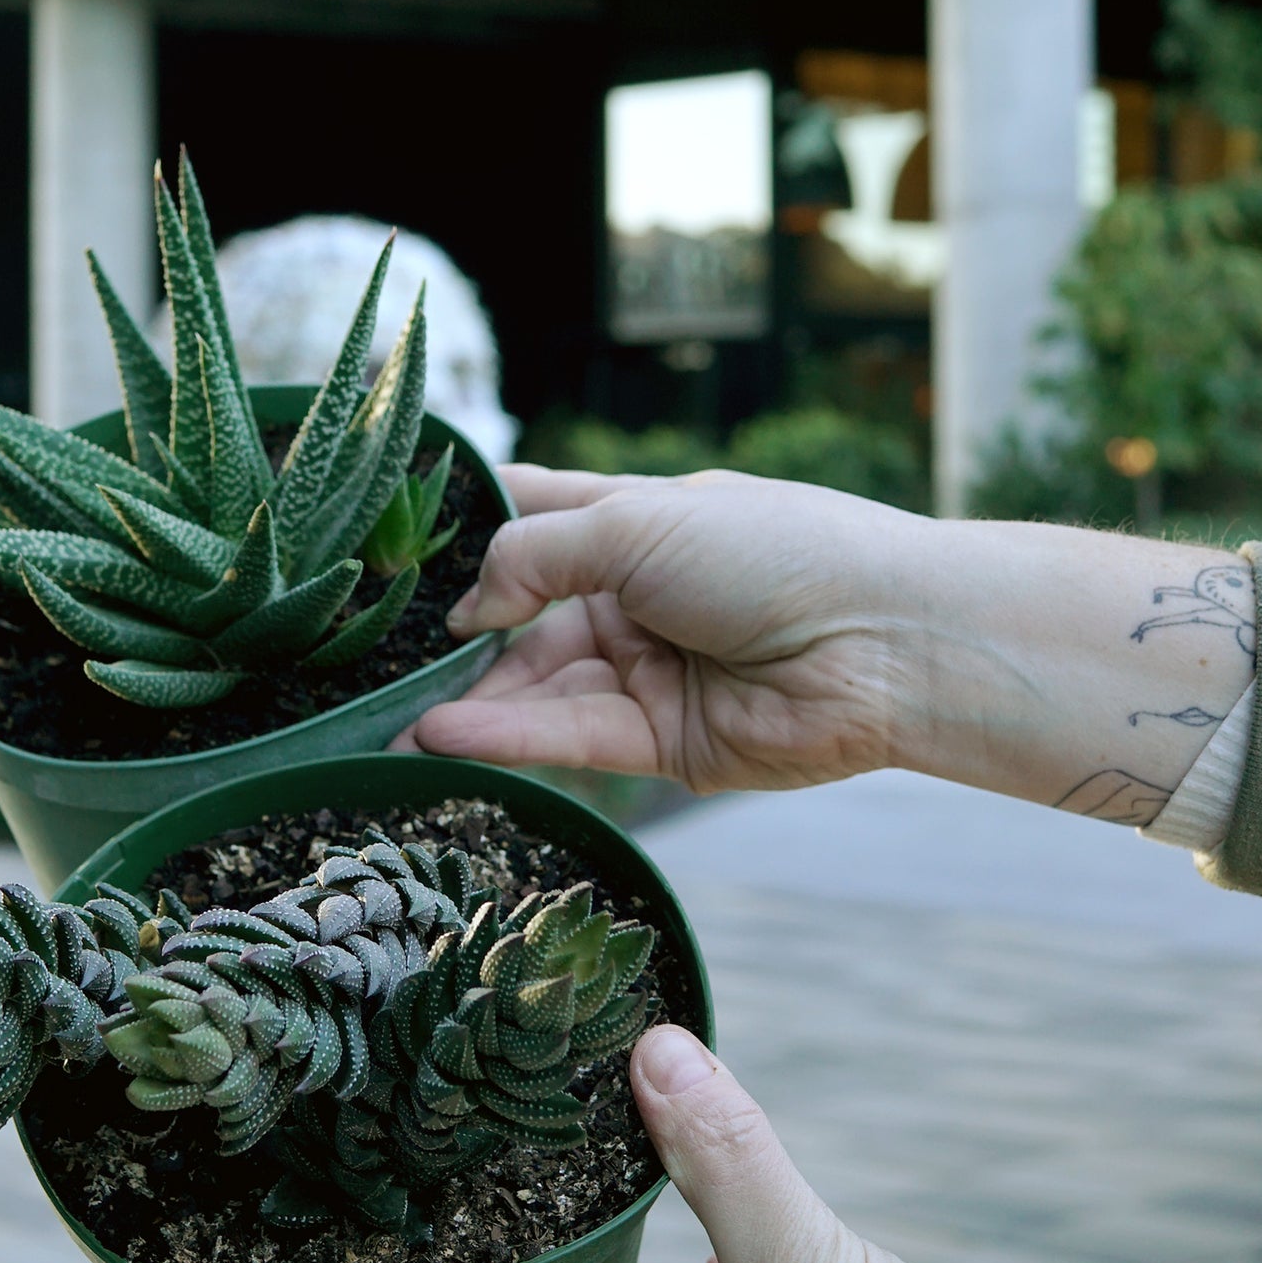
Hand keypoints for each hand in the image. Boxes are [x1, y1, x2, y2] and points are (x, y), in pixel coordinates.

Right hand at [397, 464, 1252, 819]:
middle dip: (459, 642)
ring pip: (540, 687)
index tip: (396, 552)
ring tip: (393, 724)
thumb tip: (466, 607)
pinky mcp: (664, 743)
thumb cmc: (774, 552)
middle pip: (525, 618)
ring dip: (470, 702)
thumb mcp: (638, 523)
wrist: (886, 642)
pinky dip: (509, 734)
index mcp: (640, 525)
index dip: (473, 532)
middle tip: (375, 667)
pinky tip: (444, 733)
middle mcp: (638, 597)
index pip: (538, 518)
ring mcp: (648, 671)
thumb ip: (537, 556)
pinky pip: (572, 737)